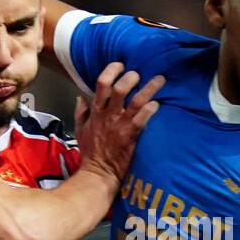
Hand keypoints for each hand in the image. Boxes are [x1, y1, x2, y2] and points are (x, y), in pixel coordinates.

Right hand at [76, 63, 163, 182]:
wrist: (98, 174)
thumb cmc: (91, 153)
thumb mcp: (80, 130)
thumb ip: (81, 112)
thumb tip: (81, 97)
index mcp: (96, 111)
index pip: (102, 83)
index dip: (112, 70)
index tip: (121, 65)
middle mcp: (108, 115)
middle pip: (120, 88)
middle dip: (132, 77)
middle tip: (140, 74)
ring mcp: (120, 125)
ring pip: (136, 101)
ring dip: (149, 88)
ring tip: (160, 80)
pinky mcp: (130, 136)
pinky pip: (142, 119)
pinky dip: (150, 110)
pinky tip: (157, 105)